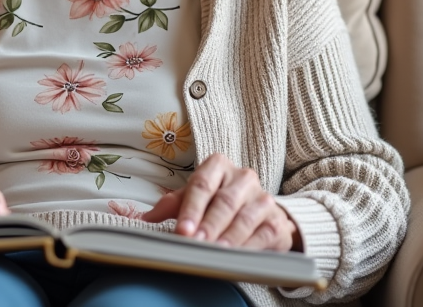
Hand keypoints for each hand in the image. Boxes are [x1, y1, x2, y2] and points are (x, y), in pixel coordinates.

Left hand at [142, 153, 299, 251]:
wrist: (259, 211)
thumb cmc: (220, 200)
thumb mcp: (195, 198)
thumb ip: (173, 205)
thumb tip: (147, 217)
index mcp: (218, 166)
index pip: (202, 184)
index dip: (191, 208)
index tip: (182, 228)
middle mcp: (242, 178)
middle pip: (224, 202)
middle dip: (208, 225)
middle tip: (195, 242)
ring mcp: (262, 198)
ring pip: (244, 218)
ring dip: (228, 237)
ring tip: (215, 251)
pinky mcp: (276, 221)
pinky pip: (263, 234)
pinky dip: (249, 247)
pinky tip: (237, 256)